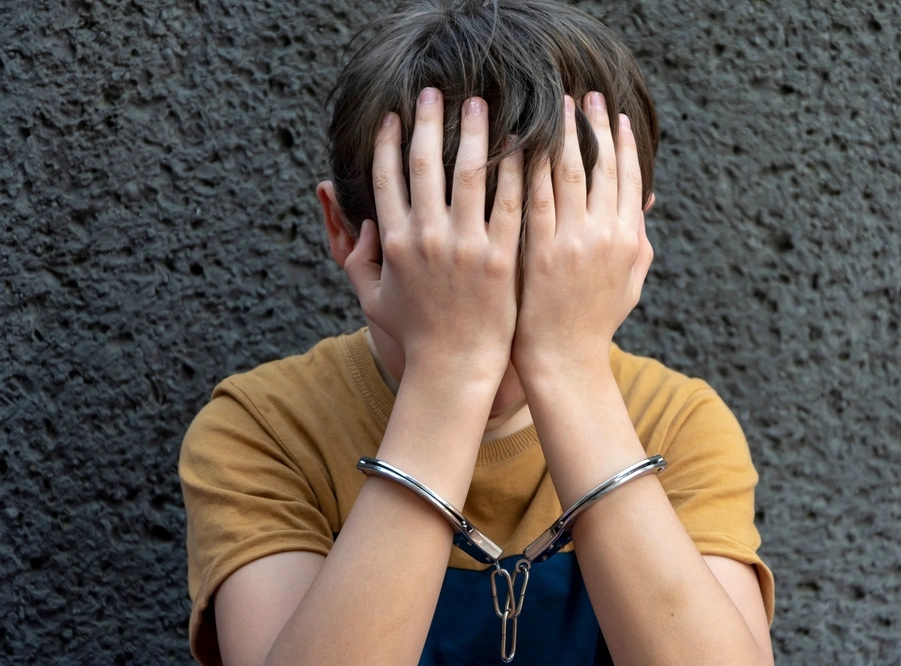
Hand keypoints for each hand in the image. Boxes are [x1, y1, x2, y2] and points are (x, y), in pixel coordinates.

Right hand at [343, 88, 523, 382]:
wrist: (456, 368)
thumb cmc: (415, 335)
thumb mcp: (374, 300)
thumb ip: (359, 261)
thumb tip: (360, 223)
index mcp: (395, 242)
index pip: (387, 178)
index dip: (391, 141)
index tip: (398, 115)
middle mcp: (428, 238)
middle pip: (425, 165)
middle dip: (429, 122)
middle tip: (436, 91)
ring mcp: (466, 247)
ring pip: (469, 174)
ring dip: (473, 133)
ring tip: (478, 103)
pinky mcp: (501, 258)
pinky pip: (509, 204)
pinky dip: (514, 170)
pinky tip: (520, 144)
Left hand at [512, 92, 652, 376]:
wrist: (563, 361)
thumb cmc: (593, 323)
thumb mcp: (629, 283)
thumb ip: (639, 240)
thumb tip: (644, 202)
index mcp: (629, 238)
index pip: (627, 177)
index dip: (622, 142)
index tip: (615, 115)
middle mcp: (604, 234)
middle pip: (598, 166)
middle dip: (592, 126)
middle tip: (583, 95)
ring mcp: (571, 242)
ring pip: (565, 173)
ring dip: (559, 134)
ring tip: (551, 106)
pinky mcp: (538, 251)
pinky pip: (532, 196)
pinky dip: (527, 165)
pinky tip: (519, 141)